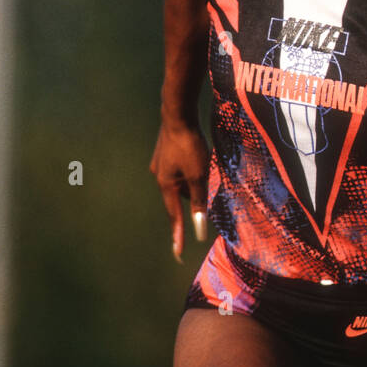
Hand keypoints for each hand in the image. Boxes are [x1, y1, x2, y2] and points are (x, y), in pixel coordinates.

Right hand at [150, 120, 209, 261]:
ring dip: (193, 180)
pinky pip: (178, 169)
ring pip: (181, 181)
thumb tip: (199, 224)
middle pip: (181, 196)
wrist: (177, 114)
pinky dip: (189, 169)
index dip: (179, 234)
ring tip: (204, 163)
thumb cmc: (190, 145)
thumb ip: (199, 200)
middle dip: (194, 195)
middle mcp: (159, 176)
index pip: (175, 216)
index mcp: (166, 185)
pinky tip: (196, 155)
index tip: (178, 253)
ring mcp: (160, 164)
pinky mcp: (164, 153)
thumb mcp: (199, 174)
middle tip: (207, 180)